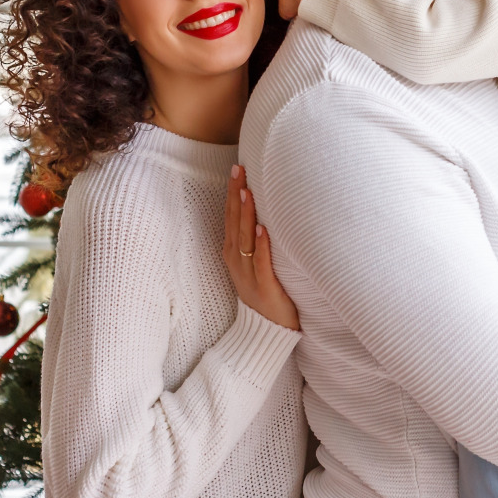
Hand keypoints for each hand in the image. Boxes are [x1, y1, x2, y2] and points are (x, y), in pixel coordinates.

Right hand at [223, 165, 298, 330]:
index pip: (231, 215)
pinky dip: (260, 245)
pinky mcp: (263, 286)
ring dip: (245, 214)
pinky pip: (261, 262)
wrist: (266, 329)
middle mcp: (236, 259)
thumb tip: (266, 209)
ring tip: (248, 191)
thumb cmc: (267, 290)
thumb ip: (256, 238)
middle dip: (236, 194)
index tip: (237, 168)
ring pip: (244, 238)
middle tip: (240, 169)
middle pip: (234, 221)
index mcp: (233, 251)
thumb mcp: (256, 261)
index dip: (233, 192)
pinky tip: (262, 229)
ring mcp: (247, 273)